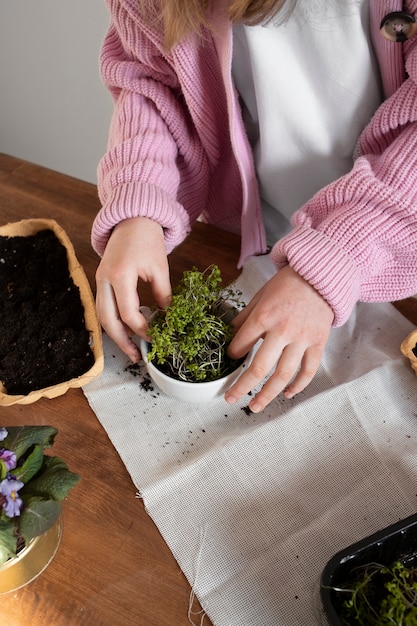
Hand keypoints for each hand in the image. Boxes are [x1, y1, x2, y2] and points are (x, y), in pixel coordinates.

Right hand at [95, 217, 171, 360]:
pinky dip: (113, 321)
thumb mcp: (160, 268)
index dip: (143, 330)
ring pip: (101, 315)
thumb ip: (163, 295)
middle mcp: (104, 279)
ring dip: (115, 334)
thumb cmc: (147, 239)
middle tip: (136, 357)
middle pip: (107, 320)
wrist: (132, 218)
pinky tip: (126, 331)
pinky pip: (103, 306)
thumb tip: (168, 320)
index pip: (129, 313)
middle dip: (121, 342)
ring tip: (130, 349)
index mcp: (120, 275)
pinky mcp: (100, 280)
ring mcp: (98, 279)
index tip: (156, 338)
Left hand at [224, 266, 333, 411]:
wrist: (321, 275)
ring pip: (283, 375)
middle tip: (230, 399)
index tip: (230, 360)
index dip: (232, 356)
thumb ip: (245, 318)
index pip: (242, 345)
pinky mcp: (318, 343)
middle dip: (242, 387)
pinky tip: (287, 395)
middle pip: (260, 368)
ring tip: (255, 406)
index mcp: (264, 316)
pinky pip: (308, 371)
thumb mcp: (260, 296)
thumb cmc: (288, 284)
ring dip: (267, 394)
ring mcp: (302, 339)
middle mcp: (283, 330)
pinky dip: (298, 386)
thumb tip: (230, 336)